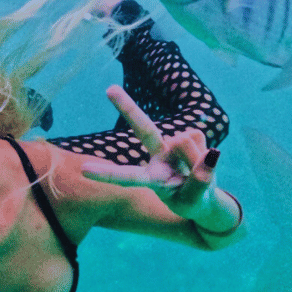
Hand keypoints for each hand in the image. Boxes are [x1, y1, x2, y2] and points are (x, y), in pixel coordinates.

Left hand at [81, 85, 218, 219]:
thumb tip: (204, 151)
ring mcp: (172, 145)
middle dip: (127, 108)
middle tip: (109, 88)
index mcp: (150, 179)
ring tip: (199, 173)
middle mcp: (156, 157)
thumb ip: (199, 181)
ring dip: (197, 159)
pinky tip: (205, 161)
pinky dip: (207, 153)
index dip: (107, 173)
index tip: (83, 169)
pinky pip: (199, 136)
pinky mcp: (189, 136)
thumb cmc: (191, 202)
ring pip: (185, 140)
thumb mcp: (194, 201)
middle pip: (143, 129)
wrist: (206, 200)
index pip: (126, 176)